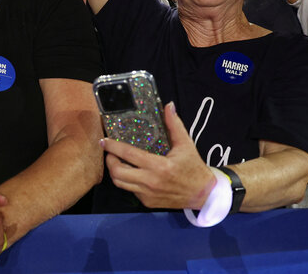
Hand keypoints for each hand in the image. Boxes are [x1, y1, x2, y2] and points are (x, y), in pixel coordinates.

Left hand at [101, 102, 216, 209]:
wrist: (203, 194)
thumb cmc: (193, 167)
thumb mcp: (186, 144)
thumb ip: (175, 125)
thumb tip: (169, 106)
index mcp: (158, 166)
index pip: (128, 154)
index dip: (113, 147)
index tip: (104, 141)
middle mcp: (150, 181)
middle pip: (117, 172)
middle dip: (109, 160)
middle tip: (110, 152)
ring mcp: (147, 194)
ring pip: (120, 183)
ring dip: (114, 171)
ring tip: (116, 161)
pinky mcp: (148, 202)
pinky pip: (130, 190)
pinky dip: (126, 180)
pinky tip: (130, 172)